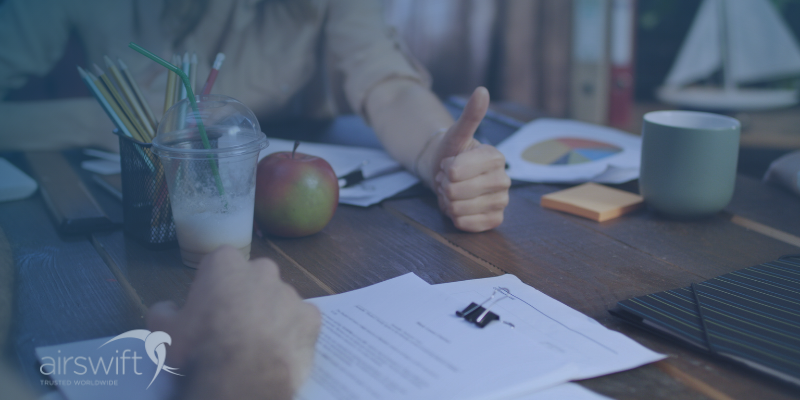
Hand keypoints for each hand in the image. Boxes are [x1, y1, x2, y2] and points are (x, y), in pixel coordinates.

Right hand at [147, 246, 320, 399]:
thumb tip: (166, 308)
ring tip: (258, 344)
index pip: (220, 262)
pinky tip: (281, 351)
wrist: (241, 378)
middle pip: (254, 278)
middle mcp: (262, 271)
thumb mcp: (165, 330)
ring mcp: (290, 293)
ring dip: (271, 315)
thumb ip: (164, 312)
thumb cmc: (200, 347)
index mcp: (226, 264)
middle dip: (247, 295)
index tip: (209, 305)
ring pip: (280, 300)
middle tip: (234, 325)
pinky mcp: (312, 317)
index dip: (214, 284)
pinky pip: (302, 320)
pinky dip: (294, 332)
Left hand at [422, 87, 510, 231]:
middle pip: (455, 191)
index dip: (446, 168)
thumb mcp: (457, 133)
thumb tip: (482, 90)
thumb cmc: (452, 153)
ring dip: (447, 201)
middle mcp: (504, 180)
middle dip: (444, 185)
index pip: (456, 171)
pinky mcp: (495, 220)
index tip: (451, 163)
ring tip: (454, 191)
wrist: (449, 175)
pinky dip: (455, 217)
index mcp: (496, 158)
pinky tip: (459, 207)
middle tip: (450, 179)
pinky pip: (466, 224)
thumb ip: (470, 115)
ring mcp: (502, 202)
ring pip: (457, 209)